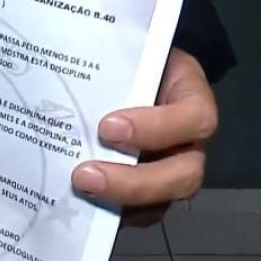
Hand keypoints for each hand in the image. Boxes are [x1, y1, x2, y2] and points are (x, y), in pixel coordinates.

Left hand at [72, 48, 217, 225]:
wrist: (123, 66)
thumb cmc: (127, 57)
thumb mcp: (128, 47)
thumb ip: (113, 53)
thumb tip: (66, 48)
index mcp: (190, 97)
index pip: (194, 117)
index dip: (156, 128)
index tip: (107, 126)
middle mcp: (188, 140)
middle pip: (184, 175)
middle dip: (134, 181)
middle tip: (84, 174)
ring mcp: (169, 167)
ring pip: (162, 200)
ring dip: (119, 200)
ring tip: (78, 188)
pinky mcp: (148, 189)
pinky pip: (138, 213)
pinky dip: (109, 212)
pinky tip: (78, 203)